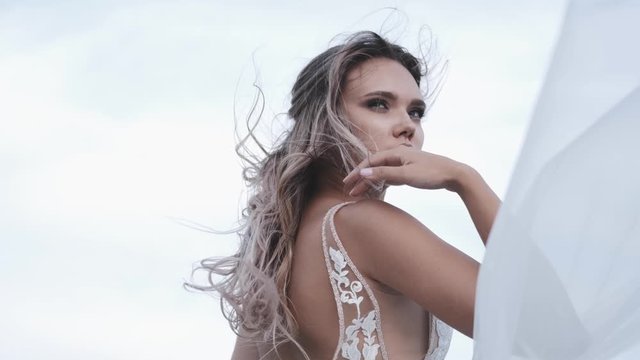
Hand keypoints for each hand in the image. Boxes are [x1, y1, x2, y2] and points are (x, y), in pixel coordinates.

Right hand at [342, 147, 465, 196]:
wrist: (455, 175)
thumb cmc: (431, 173)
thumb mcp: (405, 175)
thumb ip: (383, 173)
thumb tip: (363, 172)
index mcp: (395, 153)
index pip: (370, 162)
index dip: (357, 173)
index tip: (347, 183)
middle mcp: (398, 156)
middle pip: (374, 167)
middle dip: (361, 179)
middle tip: (350, 191)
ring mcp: (404, 164)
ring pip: (382, 173)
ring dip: (371, 183)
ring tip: (360, 194)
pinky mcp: (410, 171)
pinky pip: (390, 177)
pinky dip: (382, 183)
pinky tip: (377, 190)